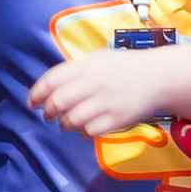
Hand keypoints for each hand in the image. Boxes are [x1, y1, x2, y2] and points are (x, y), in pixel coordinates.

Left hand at [30, 46, 171, 137]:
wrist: (158, 77)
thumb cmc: (123, 67)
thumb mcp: (98, 59)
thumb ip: (74, 70)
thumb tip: (46, 87)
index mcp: (87, 65)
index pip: (52, 80)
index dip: (37, 94)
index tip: (32, 103)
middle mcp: (94, 82)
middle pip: (58, 102)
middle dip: (49, 112)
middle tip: (50, 115)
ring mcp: (106, 102)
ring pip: (71, 120)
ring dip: (65, 124)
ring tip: (69, 122)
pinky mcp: (117, 119)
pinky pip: (89, 131)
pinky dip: (83, 132)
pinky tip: (87, 128)